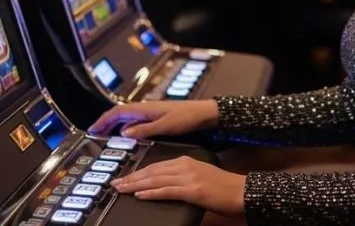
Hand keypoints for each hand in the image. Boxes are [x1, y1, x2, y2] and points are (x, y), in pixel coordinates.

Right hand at [88, 100, 219, 138]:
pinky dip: (126, 126)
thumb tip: (124, 133)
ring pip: (127, 116)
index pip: (118, 112)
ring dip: (115, 124)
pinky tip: (126, 135)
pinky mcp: (156, 116)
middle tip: (94, 134)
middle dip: (106, 122)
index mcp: (145, 109)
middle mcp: (146, 108)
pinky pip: (135, 120)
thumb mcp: (164, 126)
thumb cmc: (186, 118)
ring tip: (105, 135)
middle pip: (120, 113)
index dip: (104, 120)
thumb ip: (144, 130)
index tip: (92, 129)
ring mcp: (151, 112)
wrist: (203, 113)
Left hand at [111, 157, 245, 216]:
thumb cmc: (221, 185)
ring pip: (155, 179)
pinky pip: (166, 190)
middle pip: (152, 171)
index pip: (156, 165)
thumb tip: (165, 182)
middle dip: (132, 178)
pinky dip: (151, 192)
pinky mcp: (191, 190)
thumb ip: (182, 176)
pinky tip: (140, 195)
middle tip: (116, 183)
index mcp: (186, 160)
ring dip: (136, 185)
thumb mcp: (200, 174)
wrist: (238, 190)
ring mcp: (188, 177)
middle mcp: (184, 166)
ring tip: (122, 189)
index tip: (125, 177)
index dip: (139, 171)